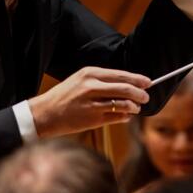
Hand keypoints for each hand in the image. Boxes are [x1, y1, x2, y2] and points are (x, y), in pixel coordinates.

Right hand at [27, 66, 150, 137]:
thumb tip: (127, 84)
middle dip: (140, 93)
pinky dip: (125, 116)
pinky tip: (126, 116)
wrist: (44, 114)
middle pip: (125, 88)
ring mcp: (92, 103)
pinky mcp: (93, 119)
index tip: (148, 82)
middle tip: (146, 97)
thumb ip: (102, 81)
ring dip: (134, 106)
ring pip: (123, 104)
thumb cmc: (65, 97)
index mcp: (89, 73)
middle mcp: (91, 87)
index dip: (137, 79)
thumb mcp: (80, 81)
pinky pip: (117, 117)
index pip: (120, 75)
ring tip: (136, 108)